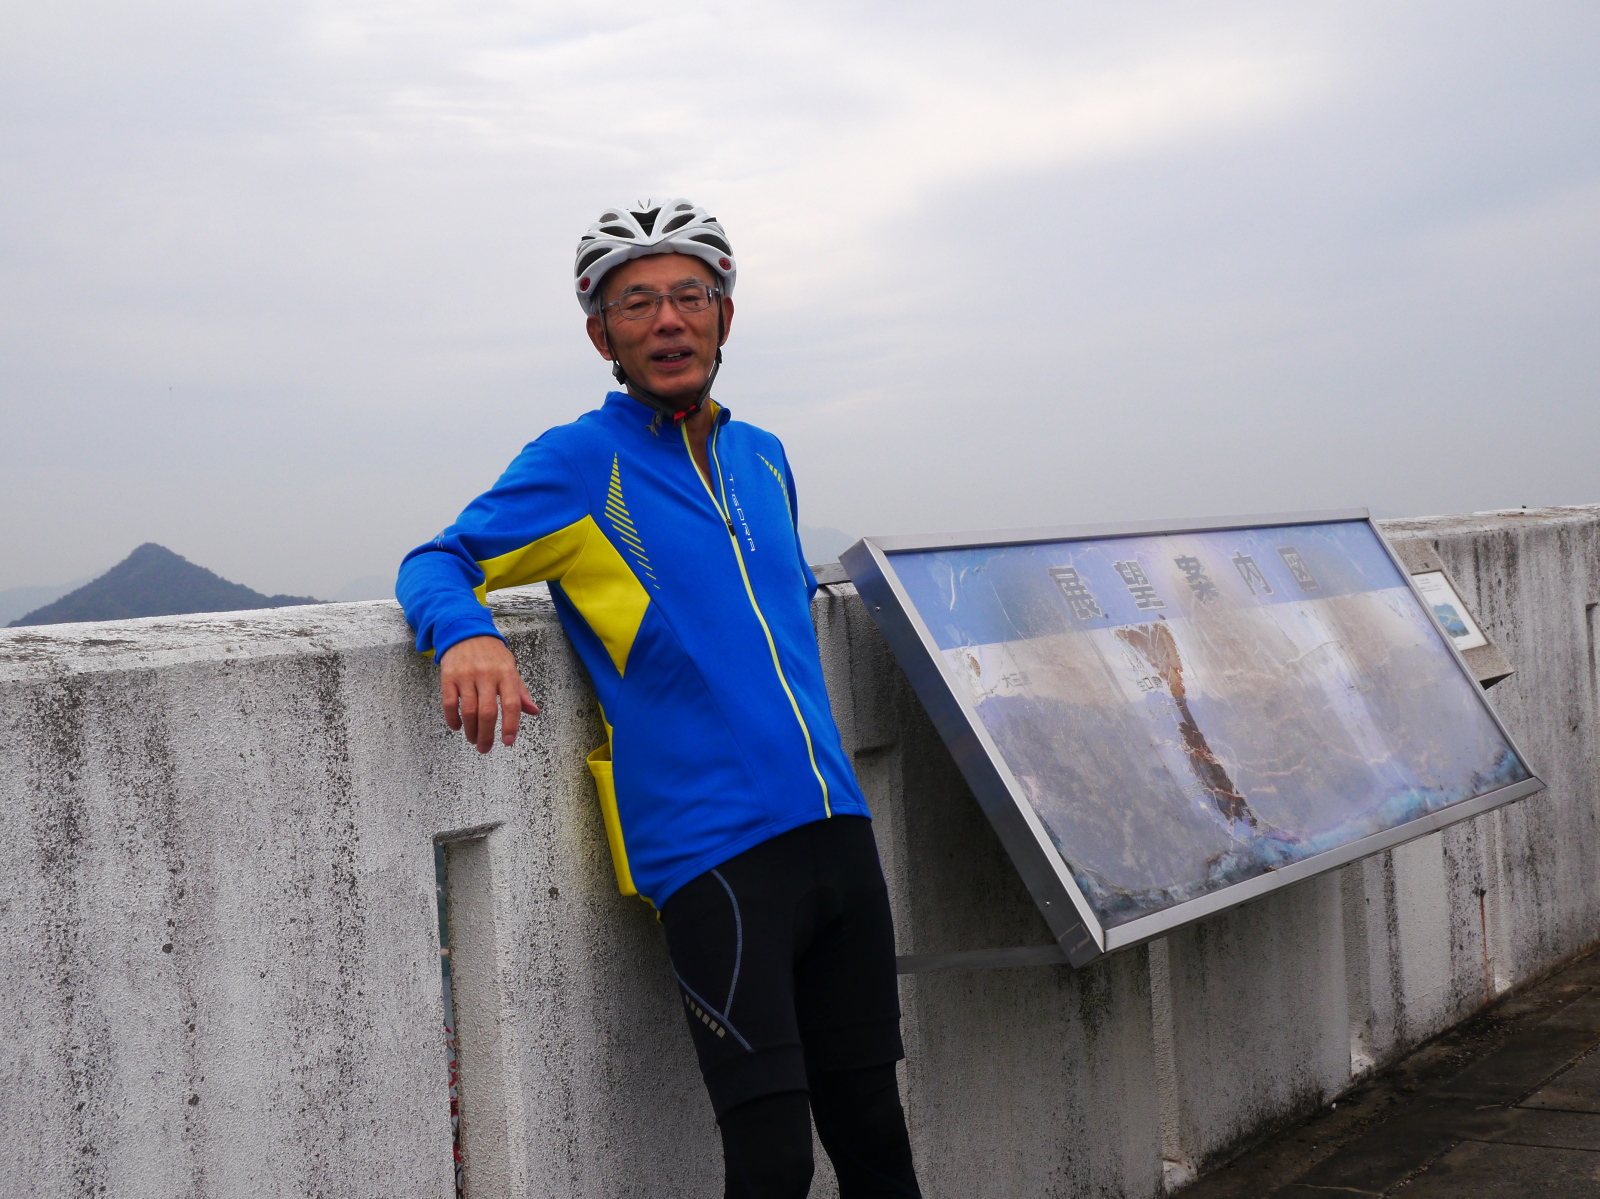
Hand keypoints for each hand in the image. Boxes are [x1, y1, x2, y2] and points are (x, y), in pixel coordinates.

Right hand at [439, 635, 539, 753]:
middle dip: (487, 735)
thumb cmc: (492, 654)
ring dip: (471, 730)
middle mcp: (486, 675)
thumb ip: (520, 691)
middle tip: (485, 748)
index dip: (511, 725)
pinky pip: (449, 703)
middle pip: (487, 712)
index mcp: (506, 673)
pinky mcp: (448, 677)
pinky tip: (458, 727)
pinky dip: (452, 719)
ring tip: (474, 739)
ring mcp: (466, 676)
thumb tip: (534, 711)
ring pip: (468, 710)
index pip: (511, 704)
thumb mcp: (511, 668)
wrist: (466, 631)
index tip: (508, 742)